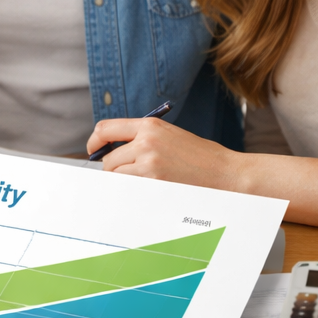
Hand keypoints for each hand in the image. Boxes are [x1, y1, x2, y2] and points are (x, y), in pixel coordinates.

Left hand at [86, 116, 241, 190]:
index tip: (93, 150)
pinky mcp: (153, 183)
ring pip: (116, 176)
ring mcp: (149, 163)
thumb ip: (142, 138)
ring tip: (142, 181)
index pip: (106, 129)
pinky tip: (147, 190)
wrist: (225, 173)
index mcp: (149, 125)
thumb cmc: (200, 157)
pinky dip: (132, 191)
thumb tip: (113, 150)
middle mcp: (145, 142)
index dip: (94, 141)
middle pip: (108, 159)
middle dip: (112, 168)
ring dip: (122, 181)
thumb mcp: (170, 136)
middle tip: (126, 174)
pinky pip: (129, 189)